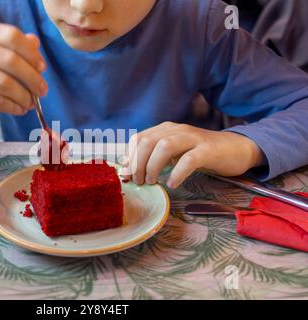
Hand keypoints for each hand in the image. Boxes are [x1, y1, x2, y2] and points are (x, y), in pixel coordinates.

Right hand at [0, 23, 46, 136]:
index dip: (31, 52)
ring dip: (23, 95)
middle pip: (10, 60)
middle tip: (42, 91)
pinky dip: (11, 106)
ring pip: (3, 82)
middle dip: (32, 78)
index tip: (42, 67)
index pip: (10, 35)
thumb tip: (35, 42)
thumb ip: (9, 48)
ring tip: (30, 103)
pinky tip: (18, 109)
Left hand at [122, 122, 264, 188]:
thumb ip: (156, 157)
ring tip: (152, 182)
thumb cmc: (202, 153)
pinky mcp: (208, 150)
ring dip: (153, 166)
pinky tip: (172, 184)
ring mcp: (193, 138)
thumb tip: (133, 171)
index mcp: (166, 130)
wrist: (237, 148)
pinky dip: (177, 172)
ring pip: (165, 146)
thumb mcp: (175, 153)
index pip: (139, 139)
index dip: (129, 157)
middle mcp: (177, 130)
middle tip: (139, 181)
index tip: (126, 175)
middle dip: (138, 163)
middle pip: (147, 141)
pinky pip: (189, 159)